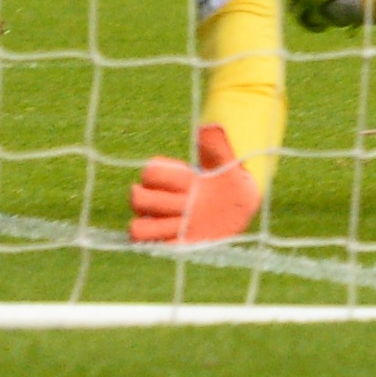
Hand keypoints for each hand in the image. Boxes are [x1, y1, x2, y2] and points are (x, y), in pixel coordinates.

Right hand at [127, 126, 261, 242]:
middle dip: (164, 203)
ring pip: (137, 228)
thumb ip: (217, 148)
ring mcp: (161, 222)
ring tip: (185, 225)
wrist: (238, 208)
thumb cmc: (230, 181)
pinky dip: (163, 245)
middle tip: (190, 206)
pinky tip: (185, 240)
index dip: (168, 178)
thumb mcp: (229, 164)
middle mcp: (159, 199)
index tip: (193, 180)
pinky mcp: (169, 243)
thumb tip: (208, 128)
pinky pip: (150, 248)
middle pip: (137, 199)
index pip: (149, 172)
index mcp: (169, 176)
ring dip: (160, 228)